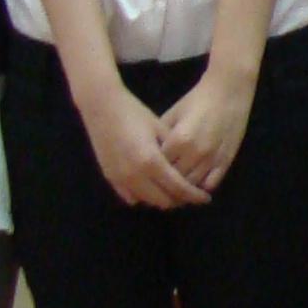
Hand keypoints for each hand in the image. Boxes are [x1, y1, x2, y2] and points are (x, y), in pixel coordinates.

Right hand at [75, 84, 208, 208]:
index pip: (178, 188)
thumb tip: (188, 168)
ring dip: (162, 199)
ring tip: (173, 191)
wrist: (101, 107)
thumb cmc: (134, 113)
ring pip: (147, 201)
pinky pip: (130, 196)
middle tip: (190, 194)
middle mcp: (135, 175)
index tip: (206, 198)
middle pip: (163, 200)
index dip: (194, 195)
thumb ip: (174, 151)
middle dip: (179, 200)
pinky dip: (144, 196)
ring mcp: (120, 178)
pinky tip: (152, 188)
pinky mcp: (109, 177)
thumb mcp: (160, 129)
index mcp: (152, 162)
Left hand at [154, 63, 255, 195]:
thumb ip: (160, 137)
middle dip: (165, 184)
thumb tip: (149, 155)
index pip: (159, 167)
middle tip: (159, 186)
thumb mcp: (172, 115)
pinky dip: (202, 187)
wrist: (228, 91)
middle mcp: (195, 153)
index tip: (147, 175)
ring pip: (192, 185)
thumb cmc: (196, 100)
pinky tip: (195, 185)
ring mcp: (212, 158)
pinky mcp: (226, 160)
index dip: (152, 172)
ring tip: (175, 189)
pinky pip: (212, 183)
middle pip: (174, 180)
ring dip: (183, 189)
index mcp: (178, 140)